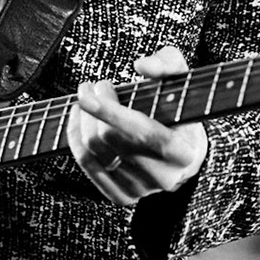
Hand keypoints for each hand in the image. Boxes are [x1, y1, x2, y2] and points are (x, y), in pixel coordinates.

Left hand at [66, 46, 208, 207]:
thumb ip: (168, 63)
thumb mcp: (182, 80)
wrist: (184, 152)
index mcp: (182, 151)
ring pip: (93, 152)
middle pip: (109, 139)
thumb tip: (142, 65)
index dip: (110, 111)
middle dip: (94, 107)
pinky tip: (79, 121)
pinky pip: (86, 165)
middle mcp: (163, 176)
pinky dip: (75, 139)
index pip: (141, 132)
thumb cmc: (179, 110)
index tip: (89, 90)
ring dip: (81, 121)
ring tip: (85, 101)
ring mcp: (141, 190)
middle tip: (94, 87)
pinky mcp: (122, 196)